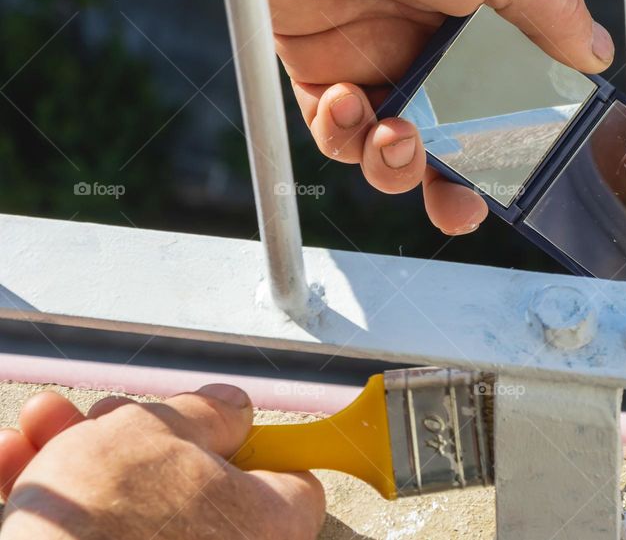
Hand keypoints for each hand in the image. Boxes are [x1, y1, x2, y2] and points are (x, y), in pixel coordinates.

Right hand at [0, 386, 324, 539]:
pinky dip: (64, 504)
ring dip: (84, 457)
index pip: (290, 476)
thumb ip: (202, 414)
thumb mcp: (158, 432)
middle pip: (194, 483)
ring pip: (136, 508)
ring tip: (44, 424)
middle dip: (139, 436)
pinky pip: (98, 538)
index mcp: (271, 522)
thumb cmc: (109, 521)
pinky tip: (18, 462)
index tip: (214, 420)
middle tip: (103, 413)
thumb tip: (231, 407)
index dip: (248, 440)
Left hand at [256, 0, 614, 234]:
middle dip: (451, 188)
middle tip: (458, 209)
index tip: (512, 183)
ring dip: (393, 163)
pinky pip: (334, 130)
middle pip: (445, 144)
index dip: (506, 151)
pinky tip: (346, 104)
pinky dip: (341, 133)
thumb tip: (596, 55)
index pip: (502, 108)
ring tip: (397, 137)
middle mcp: (429, 50)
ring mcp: (373, 60)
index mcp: (481, 27)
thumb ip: (552, 14)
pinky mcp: (318, 66)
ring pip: (387, 148)